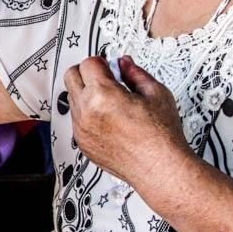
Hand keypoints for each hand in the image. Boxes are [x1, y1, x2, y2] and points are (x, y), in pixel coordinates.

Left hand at [64, 56, 192, 183]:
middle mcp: (86, 112)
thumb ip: (135, 72)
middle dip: (87, 73)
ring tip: (111, 102)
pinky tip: (109, 119)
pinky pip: (76, 120)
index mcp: (102, 95)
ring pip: (72, 98)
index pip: (88, 63)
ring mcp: (81, 129)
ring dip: (86, 94)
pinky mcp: (82, 143)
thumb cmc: (161, 137)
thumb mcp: (156, 93)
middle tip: (105, 78)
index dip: (102, 62)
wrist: (160, 169)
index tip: (110, 66)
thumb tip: (124, 63)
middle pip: (71, 76)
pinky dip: (88, 114)